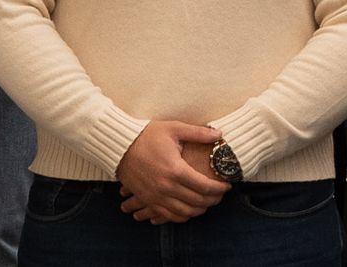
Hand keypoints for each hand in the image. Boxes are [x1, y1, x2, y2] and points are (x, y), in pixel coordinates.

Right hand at [115, 120, 230, 223]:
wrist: (120, 145)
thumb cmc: (146, 135)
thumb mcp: (174, 129)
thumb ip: (198, 133)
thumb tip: (219, 134)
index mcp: (176, 170)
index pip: (205, 187)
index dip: (220, 189)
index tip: (226, 185)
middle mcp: (167, 187)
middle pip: (198, 202)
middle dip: (213, 200)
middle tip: (220, 195)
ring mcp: (156, 196)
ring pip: (184, 213)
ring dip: (199, 211)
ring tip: (206, 203)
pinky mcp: (147, 200)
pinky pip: (168, 216)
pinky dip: (181, 216)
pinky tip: (187, 210)